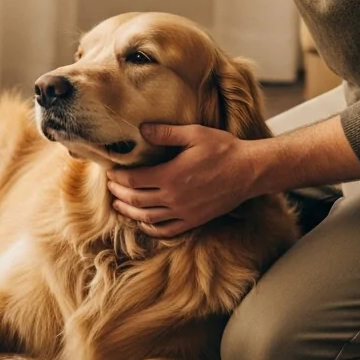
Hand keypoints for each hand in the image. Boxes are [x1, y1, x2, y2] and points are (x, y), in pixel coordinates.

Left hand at [107, 123, 259, 237]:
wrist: (249, 171)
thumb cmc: (223, 149)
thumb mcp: (194, 133)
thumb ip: (165, 132)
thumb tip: (141, 129)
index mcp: (171, 176)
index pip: (133, 181)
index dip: (118, 178)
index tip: (110, 172)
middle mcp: (174, 198)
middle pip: (136, 201)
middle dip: (118, 194)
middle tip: (110, 187)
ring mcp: (184, 212)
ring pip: (147, 218)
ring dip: (129, 212)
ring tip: (118, 205)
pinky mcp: (194, 220)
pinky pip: (166, 230)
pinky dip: (150, 228)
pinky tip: (143, 222)